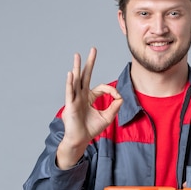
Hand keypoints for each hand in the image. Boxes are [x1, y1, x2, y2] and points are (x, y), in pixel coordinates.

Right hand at [56, 47, 122, 168]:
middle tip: (93, 49)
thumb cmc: (91, 129)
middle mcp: (81, 95)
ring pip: (76, 80)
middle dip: (89, 62)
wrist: (80, 140)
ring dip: (77, 67)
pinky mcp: (70, 105)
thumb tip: (121, 97)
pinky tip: (71, 74)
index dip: (111, 89)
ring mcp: (74, 99)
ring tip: (77, 55)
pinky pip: (70, 92)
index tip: (117, 95)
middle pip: (85, 75)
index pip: (101, 87)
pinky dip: (70, 83)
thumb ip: (115, 106)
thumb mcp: (108, 117)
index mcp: (89, 97)